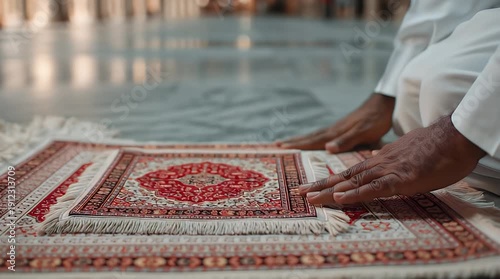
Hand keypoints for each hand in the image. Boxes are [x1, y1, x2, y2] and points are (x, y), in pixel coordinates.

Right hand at [276, 93, 394, 152]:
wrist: (384, 103)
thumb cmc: (376, 120)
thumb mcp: (363, 133)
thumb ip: (346, 141)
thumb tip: (327, 148)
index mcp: (336, 133)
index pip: (313, 140)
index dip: (298, 145)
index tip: (282, 147)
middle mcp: (333, 130)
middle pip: (310, 137)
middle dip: (294, 142)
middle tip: (277, 145)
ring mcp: (337, 128)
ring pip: (315, 135)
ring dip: (301, 139)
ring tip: (288, 142)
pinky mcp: (342, 127)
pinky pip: (322, 134)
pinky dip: (313, 137)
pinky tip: (313, 139)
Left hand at [299, 115, 485, 204]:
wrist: (454, 136)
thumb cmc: (435, 149)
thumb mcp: (407, 157)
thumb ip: (389, 164)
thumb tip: (376, 166)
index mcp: (379, 161)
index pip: (348, 173)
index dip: (328, 181)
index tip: (312, 188)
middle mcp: (378, 164)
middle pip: (343, 177)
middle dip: (319, 186)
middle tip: (298, 193)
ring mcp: (388, 170)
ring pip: (353, 181)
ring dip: (329, 190)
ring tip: (309, 197)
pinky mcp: (401, 177)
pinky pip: (375, 187)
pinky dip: (356, 193)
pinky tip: (340, 198)